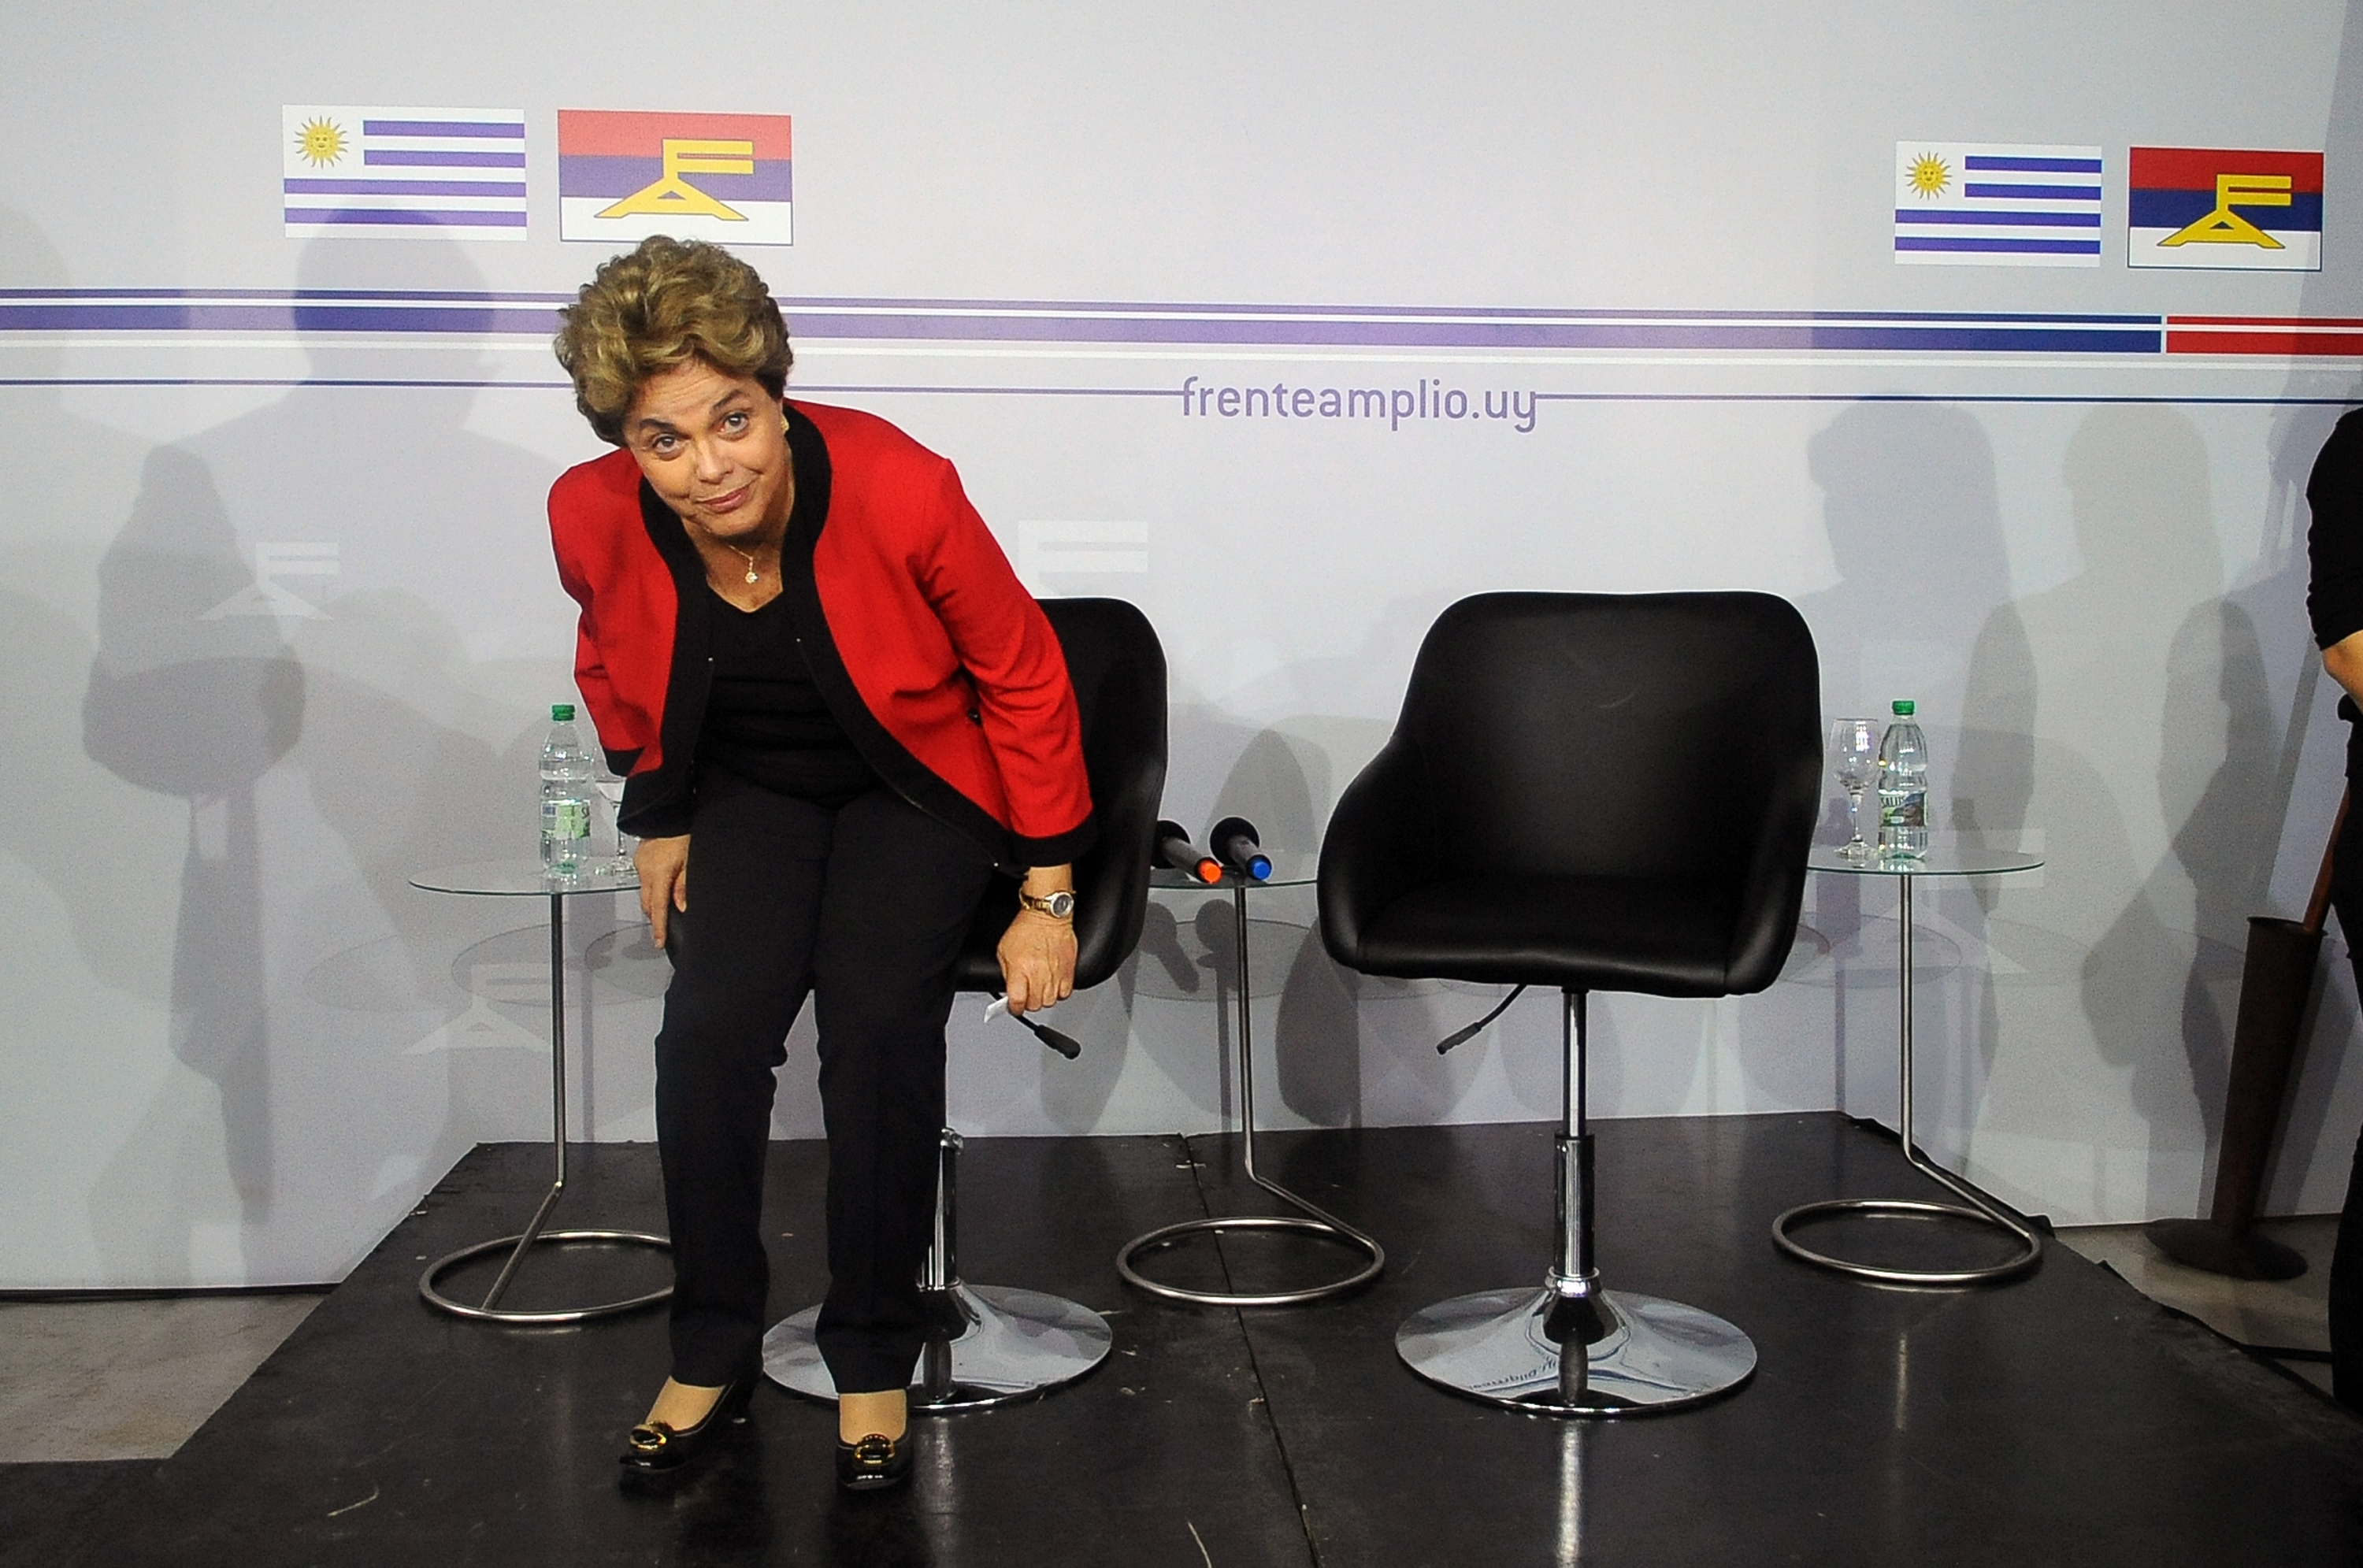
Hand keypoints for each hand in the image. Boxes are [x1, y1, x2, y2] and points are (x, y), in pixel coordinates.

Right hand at [636, 834, 689, 948]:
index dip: (659, 927)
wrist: (668, 814)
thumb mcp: (690, 860)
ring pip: (644, 892)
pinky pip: (644, 879)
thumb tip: (682, 906)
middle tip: (663, 928)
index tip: (658, 942)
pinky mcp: (639, 859)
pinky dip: (652, 887)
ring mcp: (640, 864)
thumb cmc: (682, 833)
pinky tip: (661, 884)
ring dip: (654, 901)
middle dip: (655, 917)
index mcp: (659, 874)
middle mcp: (645, 871)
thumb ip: (684, 885)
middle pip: (647, 904)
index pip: (658, 908)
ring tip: (665, 907)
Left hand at [997, 908, 1076, 1015]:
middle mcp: (1038, 975)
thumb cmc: (1025, 929)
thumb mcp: (1003, 950)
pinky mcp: (1069, 971)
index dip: (1014, 1008)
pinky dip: (1058, 992)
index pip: (1017, 1002)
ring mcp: (1055, 974)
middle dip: (1028, 1003)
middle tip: (1026, 995)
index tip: (1013, 1007)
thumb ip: (1006, 972)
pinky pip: (1065, 993)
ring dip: (1043, 998)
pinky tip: (1053, 985)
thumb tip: (1010, 989)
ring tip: (1039, 989)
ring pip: (1050, 1002)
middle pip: (1034, 1005)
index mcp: (1020, 970)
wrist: (1047, 915)